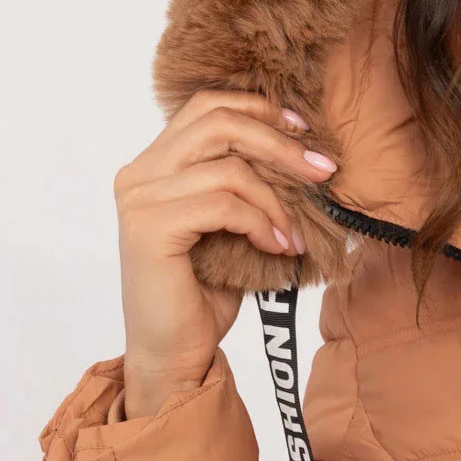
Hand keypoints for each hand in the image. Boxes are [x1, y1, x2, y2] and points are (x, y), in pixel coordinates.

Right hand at [114, 91, 337, 418]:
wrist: (174, 353)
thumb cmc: (204, 294)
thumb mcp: (230, 227)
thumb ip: (245, 185)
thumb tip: (303, 154)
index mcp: (153, 166)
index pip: (207, 107)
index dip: (259, 108)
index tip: (303, 129)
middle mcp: (138, 175)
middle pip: (219, 121)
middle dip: (280, 143)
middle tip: (322, 169)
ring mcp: (140, 199)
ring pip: (229, 168)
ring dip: (276, 200)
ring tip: (294, 235)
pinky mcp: (151, 228)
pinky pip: (224, 204)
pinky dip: (262, 223)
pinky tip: (278, 248)